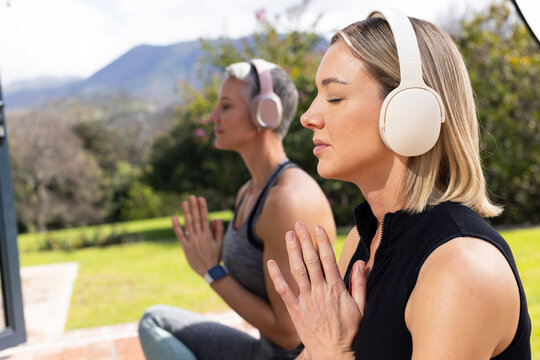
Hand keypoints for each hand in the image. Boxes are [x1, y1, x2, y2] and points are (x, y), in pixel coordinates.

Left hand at [172, 195, 223, 276]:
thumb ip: (218, 230)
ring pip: (188, 224)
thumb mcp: (220, 243)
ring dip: (186, 213)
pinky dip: (176, 226)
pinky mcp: (185, 247)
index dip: (202, 208)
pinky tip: (174, 218)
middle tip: (191, 196)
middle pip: (196, 219)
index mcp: (208, 235)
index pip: (205, 218)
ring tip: (184, 202)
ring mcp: (192, 242)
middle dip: (194, 207)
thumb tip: (216, 218)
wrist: (209, 272)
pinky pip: (180, 235)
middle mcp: (199, 237)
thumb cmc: (216, 257)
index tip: (201, 198)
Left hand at [267, 222, 366, 358]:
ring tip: (288, 235)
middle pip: (311, 260)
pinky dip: (277, 277)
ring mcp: (306, 300)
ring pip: (297, 271)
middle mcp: (319, 291)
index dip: (322, 241)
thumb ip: (360, 284)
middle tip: (299, 224)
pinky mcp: (295, 310)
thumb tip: (361, 262)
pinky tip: (270, 263)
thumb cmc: (349, 331)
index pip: (327, 259)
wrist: (333, 354)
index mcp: (336, 288)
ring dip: (292, 252)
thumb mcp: (361, 307)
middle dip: (305, 240)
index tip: (317, 227)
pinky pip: (284, 291)